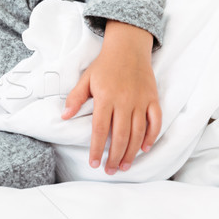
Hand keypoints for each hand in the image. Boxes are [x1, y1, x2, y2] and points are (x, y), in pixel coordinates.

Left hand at [61, 20, 161, 174]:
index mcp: (106, 98)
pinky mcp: (153, 99)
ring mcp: (141, 101)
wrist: (128, 47)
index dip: (97, 148)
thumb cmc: (104, 65)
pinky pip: (155, 121)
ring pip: (138, 132)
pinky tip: (144, 148)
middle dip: (114, 156)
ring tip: (124, 166)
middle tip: (110, 171)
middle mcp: (125, 102)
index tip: (94, 163)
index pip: (100, 129)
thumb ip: (75, 98)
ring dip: (131, 152)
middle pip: (120, 135)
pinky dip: (151, 136)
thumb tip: (63, 116)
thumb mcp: (85, 79)